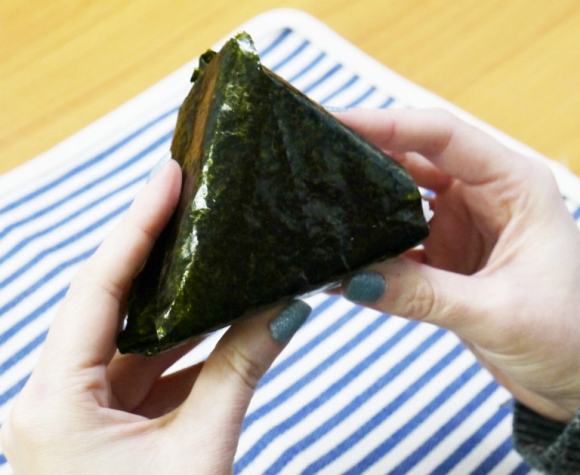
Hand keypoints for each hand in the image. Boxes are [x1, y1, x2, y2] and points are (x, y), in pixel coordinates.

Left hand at [0, 159, 309, 473]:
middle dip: (156, 250)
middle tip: (190, 196)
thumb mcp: (203, 449)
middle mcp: (56, 397)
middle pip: (113, 303)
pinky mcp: (108, 422)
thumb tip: (288, 307)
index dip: (137, 226)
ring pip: (134, 335)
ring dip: (178, 298)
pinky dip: (187, 341)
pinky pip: (149, 366)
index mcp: (55, 401)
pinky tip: (222, 312)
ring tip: (212, 244)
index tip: (168, 176)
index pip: (98, 289)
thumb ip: (243, 369)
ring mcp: (81, 409)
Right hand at [337, 108, 579, 422]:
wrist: (574, 379)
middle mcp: (484, 195)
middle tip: (315, 157)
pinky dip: (371, 249)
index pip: (442, 136)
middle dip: (365, 155)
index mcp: (512, 185)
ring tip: (319, 203)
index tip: (338, 122)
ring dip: (364, 204)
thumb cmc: (568, 337)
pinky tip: (343, 258)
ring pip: (400, 198)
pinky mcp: (444, 255)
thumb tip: (355, 279)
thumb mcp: (496, 313)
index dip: (388, 124)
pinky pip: (397, 242)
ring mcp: (460, 224)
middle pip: (413, 159)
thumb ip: (423, 295)